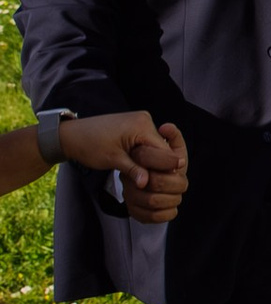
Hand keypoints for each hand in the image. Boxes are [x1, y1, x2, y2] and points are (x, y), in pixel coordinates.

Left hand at [58, 111, 188, 218]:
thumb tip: (147, 183)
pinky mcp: (134, 126)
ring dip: (152, 161)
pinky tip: (141, 167)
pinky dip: (145, 155)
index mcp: (142, 125)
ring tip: (147, 177)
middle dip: (158, 165)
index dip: (165, 168)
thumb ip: (133, 170)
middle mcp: (145, 119)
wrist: (72, 134)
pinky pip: (146, 143)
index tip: (165, 184)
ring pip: (155, 147)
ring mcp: (140, 121)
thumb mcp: (113, 159)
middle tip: (156, 183)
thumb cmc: (89, 144)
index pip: (164, 150)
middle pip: (161, 148)